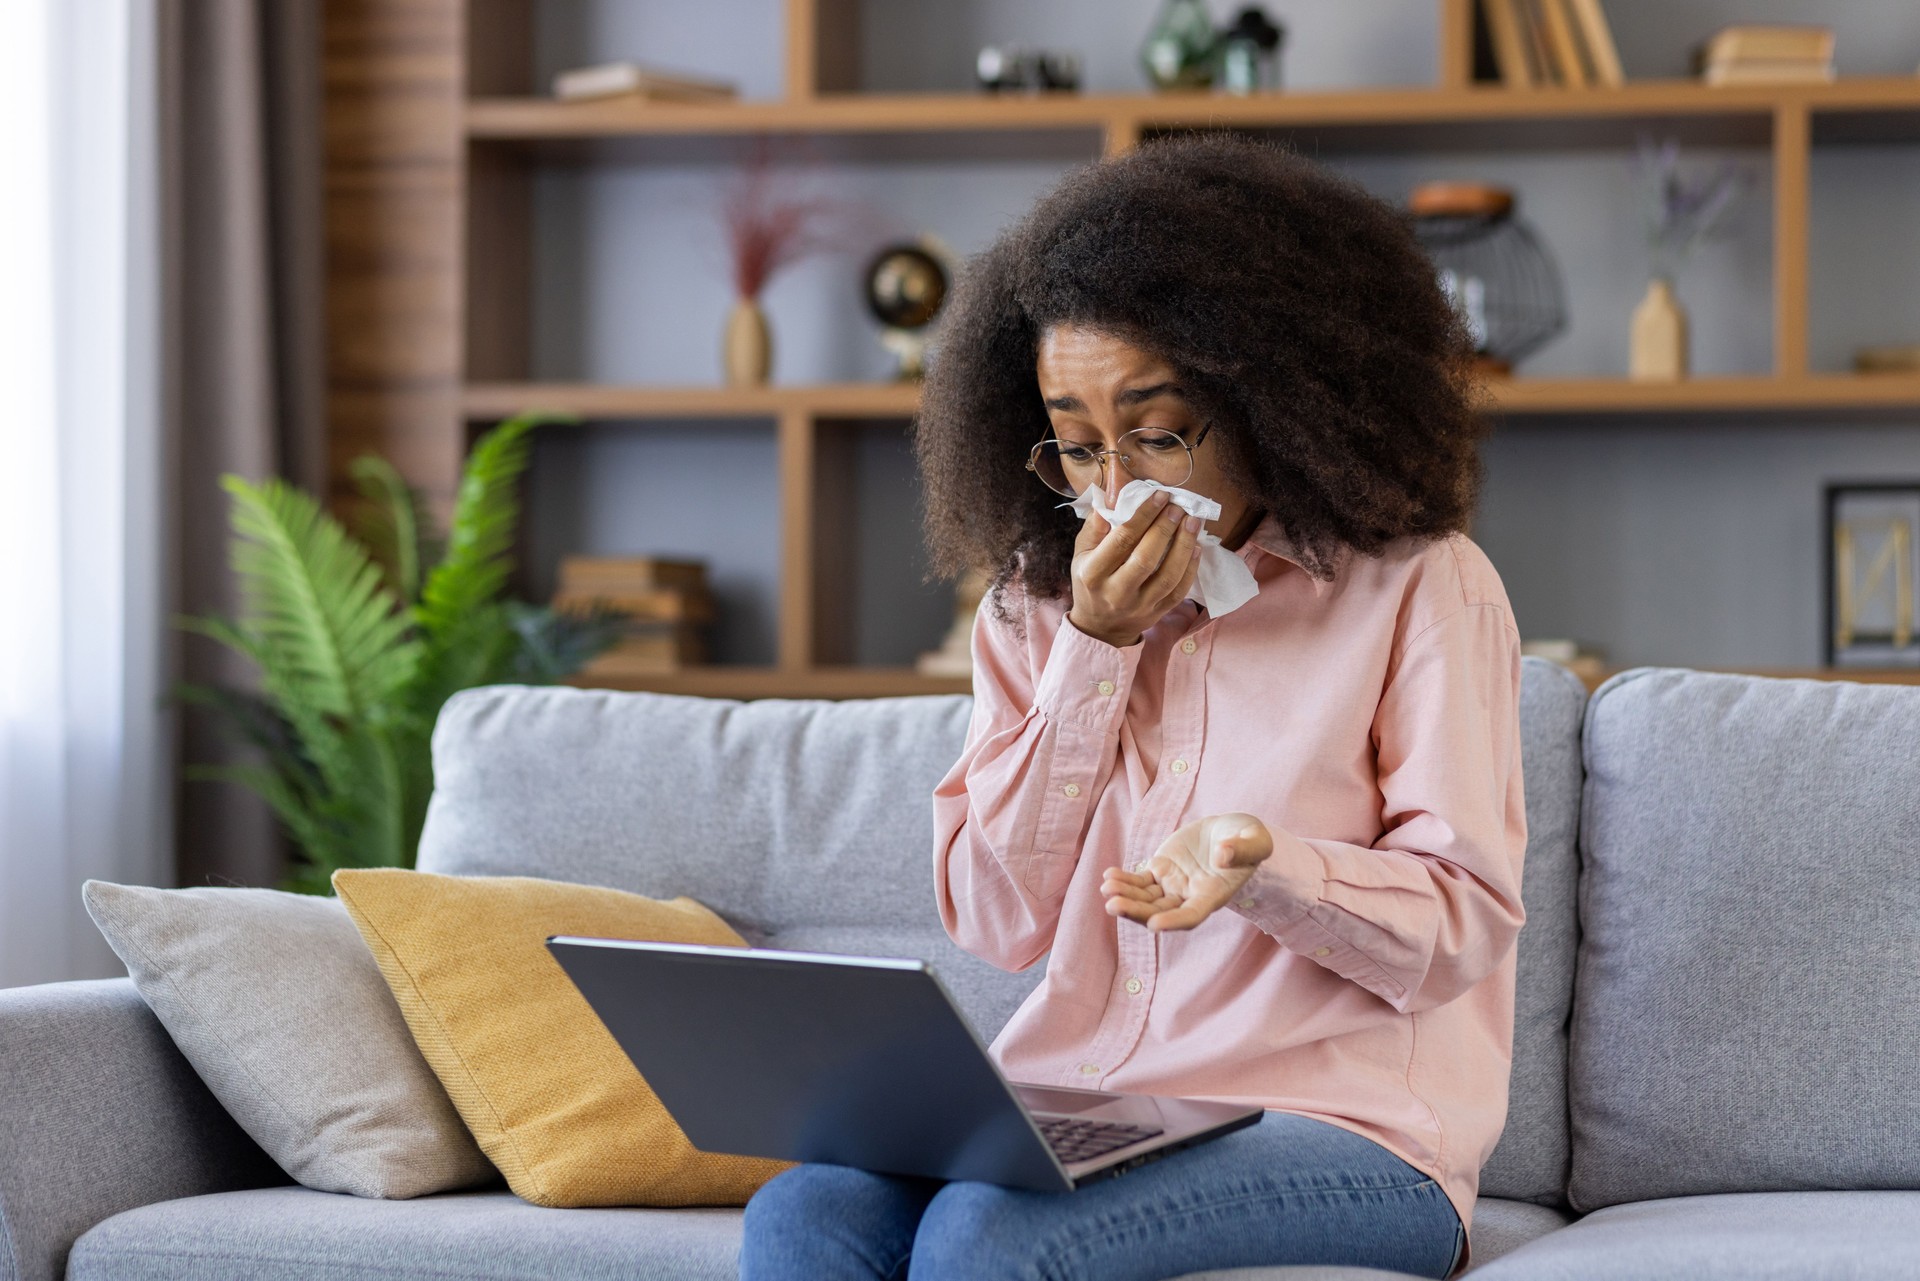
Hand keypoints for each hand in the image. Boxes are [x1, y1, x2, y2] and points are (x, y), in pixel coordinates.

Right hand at [1066, 489, 1203, 647]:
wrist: (1099, 628)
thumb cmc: (1090, 582)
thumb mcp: (1081, 554)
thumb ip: (1095, 527)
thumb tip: (1115, 498)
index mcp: (1093, 573)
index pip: (1121, 540)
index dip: (1143, 515)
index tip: (1160, 496)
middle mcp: (1116, 592)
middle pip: (1145, 558)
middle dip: (1165, 529)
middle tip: (1178, 507)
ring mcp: (1139, 606)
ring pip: (1167, 576)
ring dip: (1184, 546)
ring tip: (1192, 522)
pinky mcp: (1156, 613)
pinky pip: (1179, 591)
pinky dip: (1191, 568)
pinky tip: (1196, 547)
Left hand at [1101, 812, 1274, 931]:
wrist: (1231, 831)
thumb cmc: (1248, 839)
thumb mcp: (1256, 841)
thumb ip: (1243, 849)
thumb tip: (1223, 854)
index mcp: (1214, 895)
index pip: (1192, 915)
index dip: (1174, 921)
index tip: (1154, 925)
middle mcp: (1191, 896)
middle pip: (1161, 912)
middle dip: (1137, 912)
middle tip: (1113, 906)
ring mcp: (1174, 885)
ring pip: (1146, 899)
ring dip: (1125, 896)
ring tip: (1106, 888)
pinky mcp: (1162, 871)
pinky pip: (1140, 881)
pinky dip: (1124, 880)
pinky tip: (1109, 876)